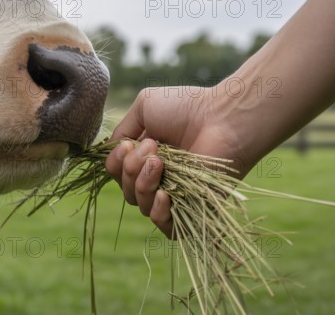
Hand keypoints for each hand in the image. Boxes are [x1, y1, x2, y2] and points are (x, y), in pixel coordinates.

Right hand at [105, 86, 241, 237]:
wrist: (223, 118)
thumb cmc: (186, 108)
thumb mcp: (143, 107)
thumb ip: (121, 130)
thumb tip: (111, 151)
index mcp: (143, 155)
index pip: (115, 172)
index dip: (115, 162)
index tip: (131, 144)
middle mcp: (156, 177)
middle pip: (124, 189)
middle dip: (130, 169)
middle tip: (154, 148)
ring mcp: (174, 194)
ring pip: (140, 204)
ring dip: (143, 183)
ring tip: (160, 163)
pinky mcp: (192, 210)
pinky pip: (166, 227)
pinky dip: (159, 212)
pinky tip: (166, 195)